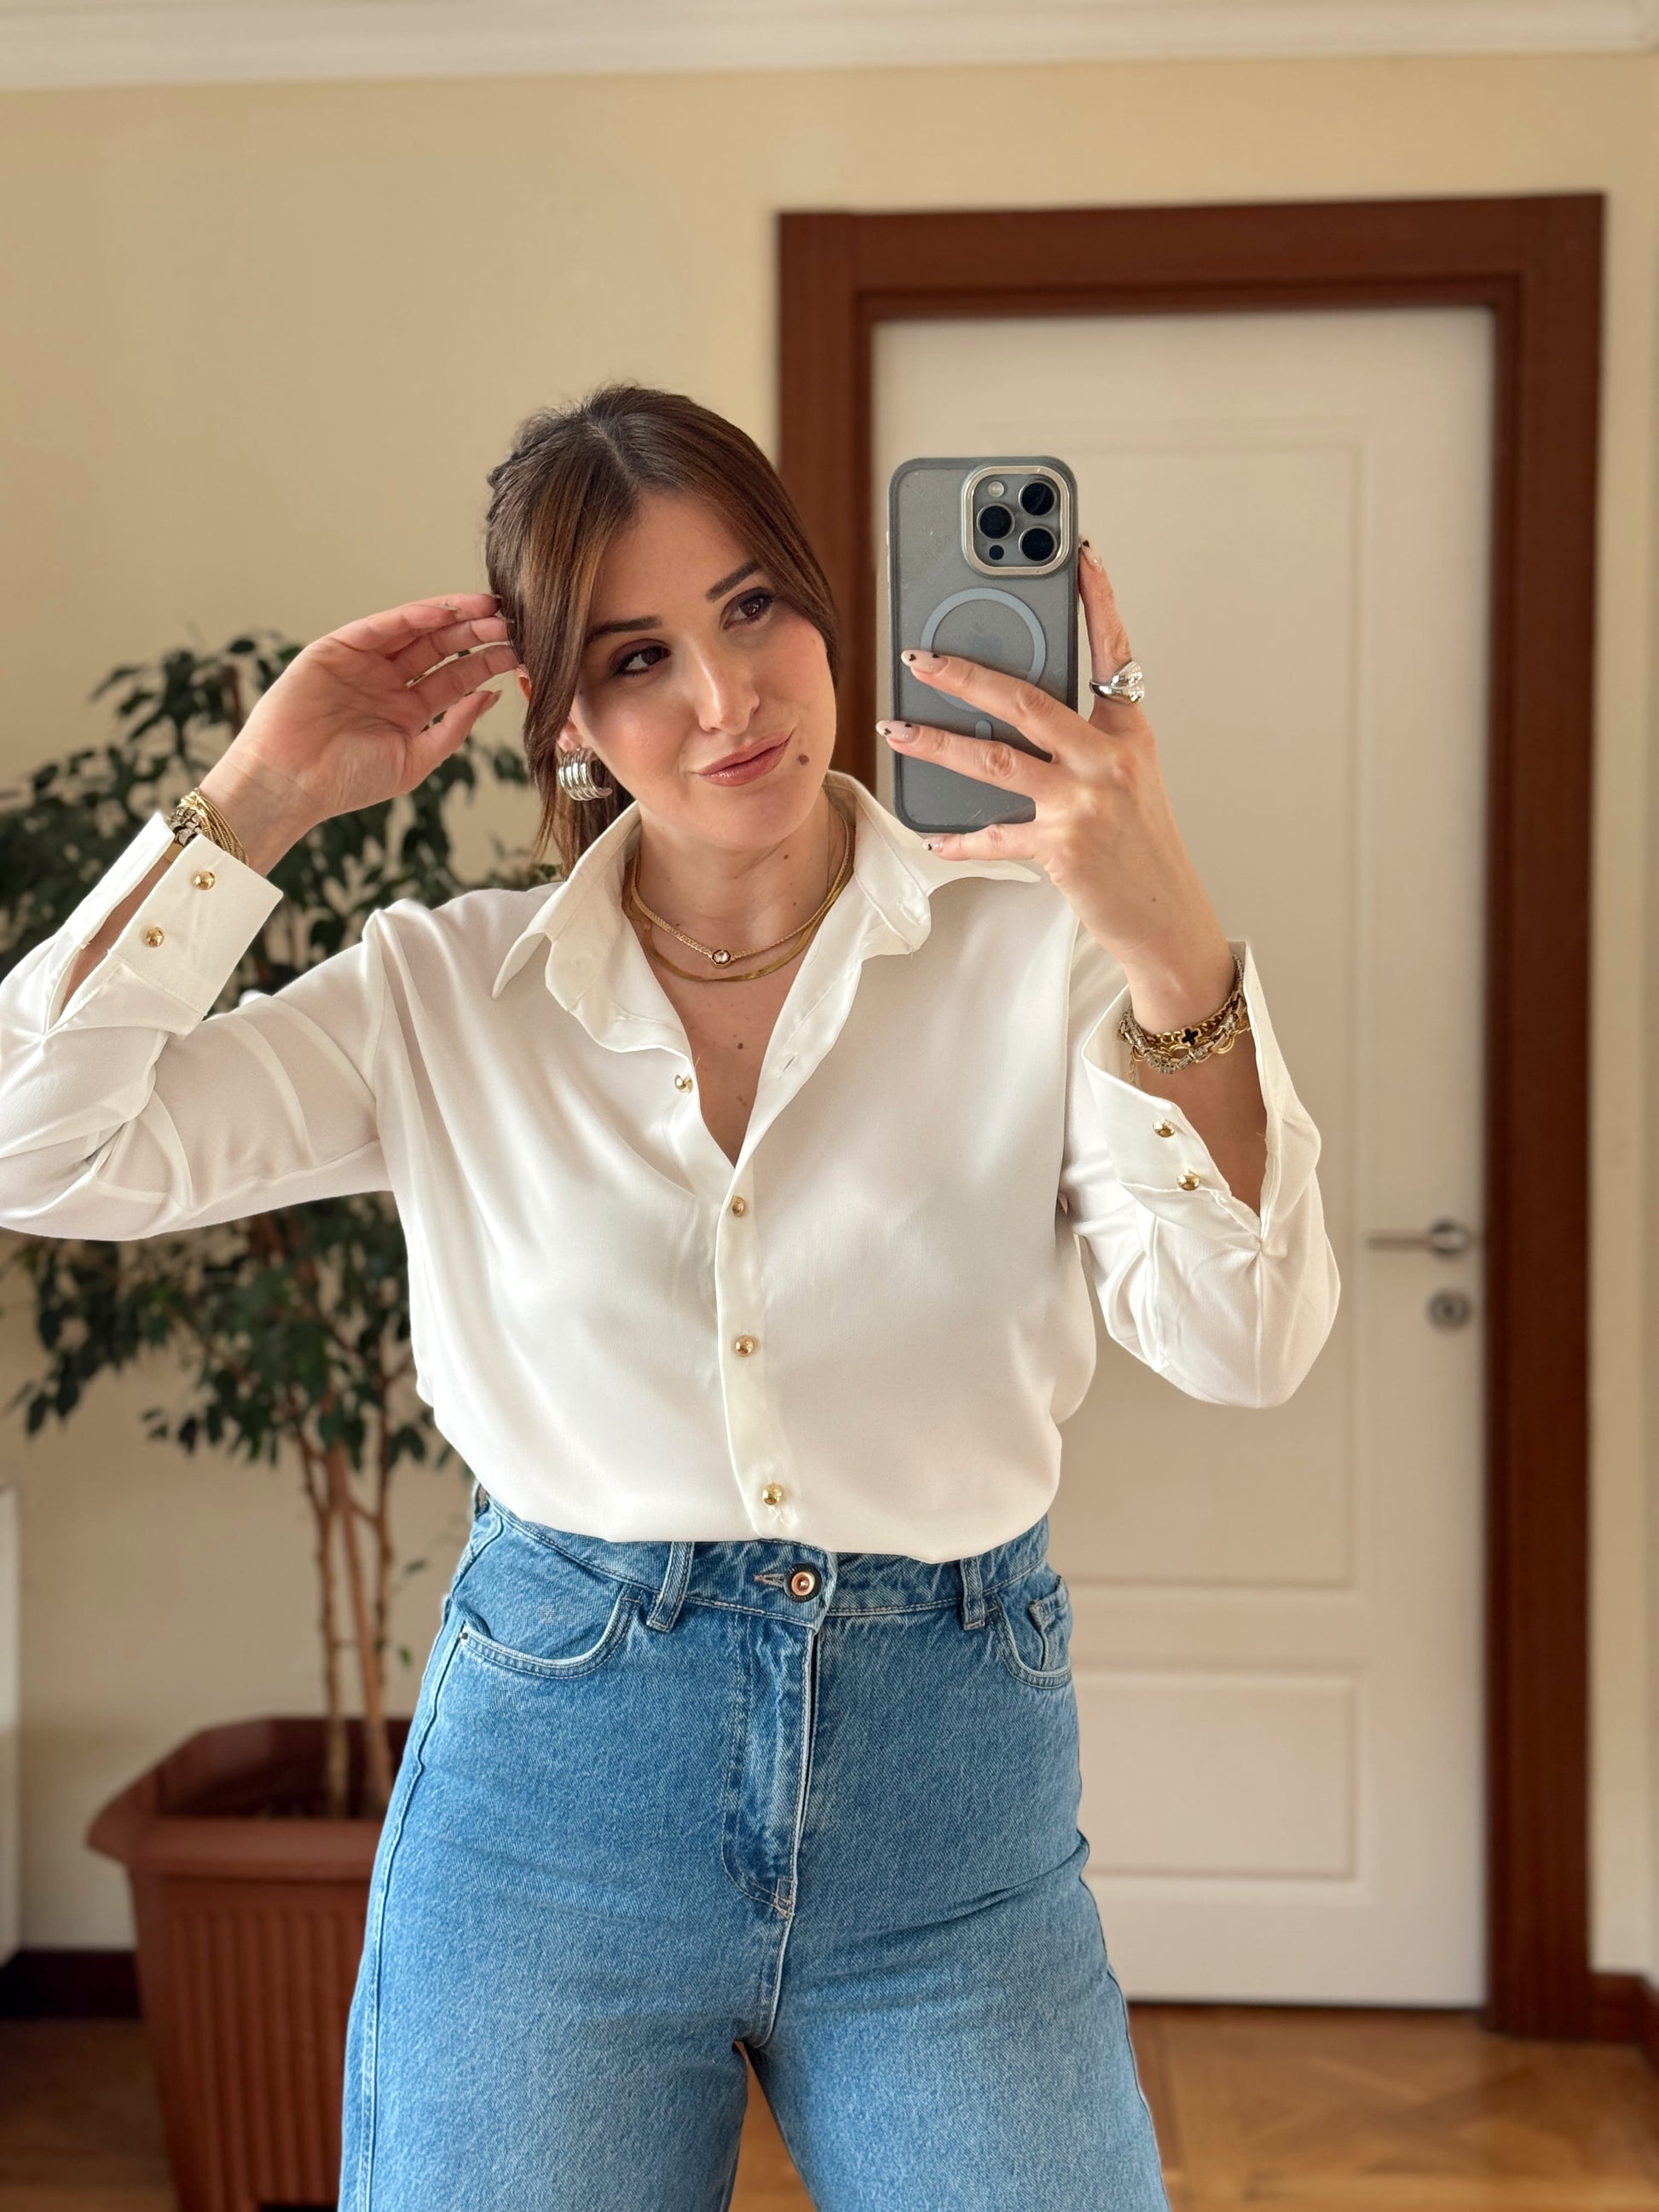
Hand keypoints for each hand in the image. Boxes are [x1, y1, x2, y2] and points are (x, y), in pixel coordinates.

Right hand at [213, 593, 516, 837]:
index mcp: (408, 710)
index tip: (518, 652)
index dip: (486, 663)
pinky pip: (379, 628)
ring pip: (414, 632)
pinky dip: (409, 617)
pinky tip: (441, 613)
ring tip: (487, 609)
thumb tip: (491, 696)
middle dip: (475, 635)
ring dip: (450, 619)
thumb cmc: (347, 782)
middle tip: (510, 623)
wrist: (292, 783)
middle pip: (440, 650)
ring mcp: (363, 664)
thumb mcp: (415, 760)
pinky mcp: (335, 649)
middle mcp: (388, 682)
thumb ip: (453, 728)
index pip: (455, 679)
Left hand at [881, 543, 1232, 1027]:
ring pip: (993, 759)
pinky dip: (959, 838)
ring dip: (936, 742)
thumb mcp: (1129, 779)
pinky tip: (932, 834)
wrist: (1166, 916)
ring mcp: (1084, 801)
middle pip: (1024, 699)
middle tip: (920, 653)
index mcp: (1128, 732)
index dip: (1096, 601)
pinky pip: (995, 835)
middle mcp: (1108, 759)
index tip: (1077, 556)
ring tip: (898, 727)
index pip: (1112, 652)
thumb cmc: (1143, 848)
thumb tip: (1014, 713)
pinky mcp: (1061, 846)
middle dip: (964, 672)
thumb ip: (1085, 741)